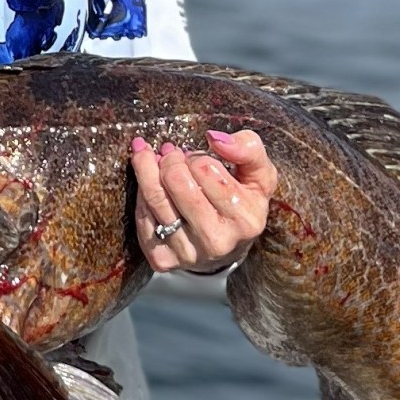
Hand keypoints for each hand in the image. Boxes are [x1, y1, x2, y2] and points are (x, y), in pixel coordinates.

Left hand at [132, 129, 276, 273]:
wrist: (228, 243)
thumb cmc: (242, 200)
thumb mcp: (258, 174)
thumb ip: (248, 149)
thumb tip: (215, 138)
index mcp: (245, 219)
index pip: (206, 169)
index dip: (196, 157)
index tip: (195, 156)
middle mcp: (217, 241)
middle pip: (176, 183)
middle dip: (170, 160)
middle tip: (172, 153)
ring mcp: (189, 254)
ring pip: (154, 199)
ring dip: (147, 169)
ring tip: (149, 156)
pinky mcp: (164, 260)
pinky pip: (141, 217)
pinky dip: (142, 194)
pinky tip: (150, 186)